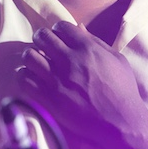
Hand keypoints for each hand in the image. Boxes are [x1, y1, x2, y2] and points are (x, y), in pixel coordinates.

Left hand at [16, 21, 147, 147]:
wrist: (120, 121)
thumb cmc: (123, 90)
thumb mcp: (116, 59)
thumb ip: (96, 42)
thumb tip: (79, 27)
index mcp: (87, 48)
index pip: (61, 26)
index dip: (57, 29)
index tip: (58, 37)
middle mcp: (69, 60)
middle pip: (42, 37)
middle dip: (41, 38)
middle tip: (43, 46)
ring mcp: (57, 79)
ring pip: (29, 56)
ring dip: (31, 56)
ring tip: (36, 62)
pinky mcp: (49, 98)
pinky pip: (24, 80)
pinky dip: (24, 76)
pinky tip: (32, 78)